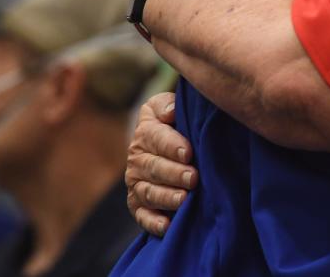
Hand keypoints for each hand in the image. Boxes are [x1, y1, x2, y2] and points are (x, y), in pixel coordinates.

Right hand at [125, 92, 198, 236]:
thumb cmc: (176, 120)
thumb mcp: (167, 106)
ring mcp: (136, 183)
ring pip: (149, 192)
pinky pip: (142, 216)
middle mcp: (137, 158)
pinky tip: (168, 225)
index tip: (189, 153)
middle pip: (154, 167)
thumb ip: (166, 104)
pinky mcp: (138, 204)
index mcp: (146, 132)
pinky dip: (153, 222)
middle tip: (193, 178)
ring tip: (184, 199)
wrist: (171, 142)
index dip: (172, 146)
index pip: (156, 138)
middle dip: (174, 173)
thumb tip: (170, 112)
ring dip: (166, 197)